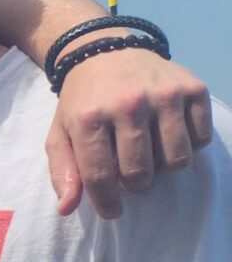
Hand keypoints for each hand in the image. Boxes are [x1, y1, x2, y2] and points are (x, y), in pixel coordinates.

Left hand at [44, 47, 214, 218]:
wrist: (106, 51)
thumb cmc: (83, 100)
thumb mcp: (61, 132)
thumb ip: (62, 171)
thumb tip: (67, 208)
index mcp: (89, 117)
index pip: (101, 177)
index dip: (107, 203)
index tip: (112, 211)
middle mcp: (129, 104)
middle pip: (140, 173)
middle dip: (134, 184)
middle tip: (130, 174)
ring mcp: (165, 95)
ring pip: (175, 161)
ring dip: (163, 168)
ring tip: (149, 155)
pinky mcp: (193, 89)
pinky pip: (200, 139)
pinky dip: (188, 146)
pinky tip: (169, 135)